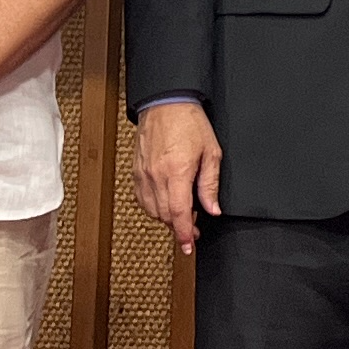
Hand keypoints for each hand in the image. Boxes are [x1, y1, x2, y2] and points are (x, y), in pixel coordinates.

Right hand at [138, 101, 223, 256]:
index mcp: (177, 171)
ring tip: (182, 217)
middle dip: (178, 228)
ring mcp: (143, 174)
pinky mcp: (136, 171)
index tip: (188, 246)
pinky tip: (165, 204)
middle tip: (193, 231)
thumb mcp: (211, 152)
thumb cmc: (189, 122)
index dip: (184, 234)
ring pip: (151, 210)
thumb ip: (210, 184)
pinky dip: (153, 207)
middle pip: (164, 215)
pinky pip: (142, 198)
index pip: (178, 213)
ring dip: (166, 218)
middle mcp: (156, 175)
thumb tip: (213, 210)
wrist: (165, 102)